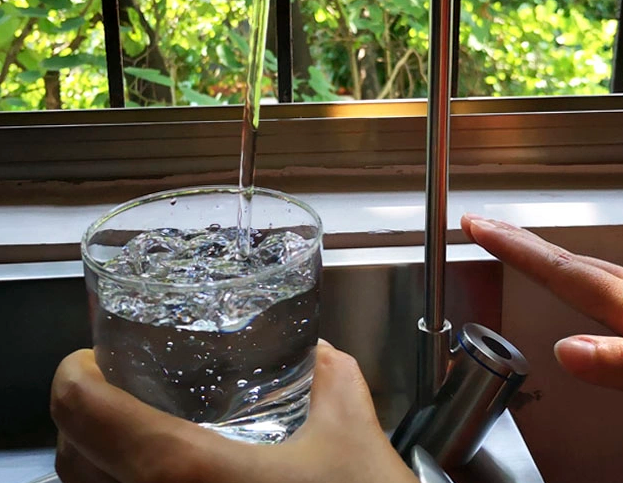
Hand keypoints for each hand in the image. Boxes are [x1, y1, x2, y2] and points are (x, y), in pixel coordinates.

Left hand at [51, 342, 416, 482]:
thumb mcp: (352, 434)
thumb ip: (331, 377)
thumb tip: (316, 352)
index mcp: (185, 472)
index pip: (81, 411)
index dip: (74, 373)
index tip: (92, 356)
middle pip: (70, 458)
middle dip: (86, 413)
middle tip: (121, 383)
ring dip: (97, 457)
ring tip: (138, 426)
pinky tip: (169, 477)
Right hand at [461, 214, 622, 435]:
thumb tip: (567, 351)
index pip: (564, 270)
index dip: (515, 248)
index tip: (479, 224)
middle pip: (570, 259)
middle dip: (521, 241)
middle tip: (484, 226)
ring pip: (592, 265)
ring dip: (547, 254)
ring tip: (519, 248)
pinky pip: (613, 277)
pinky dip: (581, 269)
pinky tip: (585, 280)